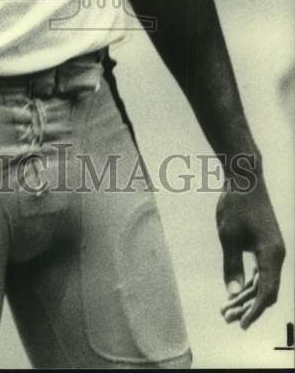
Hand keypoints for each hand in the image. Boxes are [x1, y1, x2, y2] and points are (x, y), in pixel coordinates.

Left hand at [217, 175, 285, 329]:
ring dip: (246, 295)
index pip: (266, 292)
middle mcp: (277, 255)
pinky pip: (260, 271)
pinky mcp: (266, 245)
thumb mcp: (228, 236)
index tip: (240, 324)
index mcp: (271, 254)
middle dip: (247, 306)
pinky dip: (248, 282)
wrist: (245, 178)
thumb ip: (231, 266)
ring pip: (263, 281)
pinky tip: (234, 291)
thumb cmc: (235, 205)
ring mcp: (273, 250)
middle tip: (225, 317)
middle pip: (265, 290)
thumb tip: (232, 294)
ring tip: (226, 308)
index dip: (254, 310)